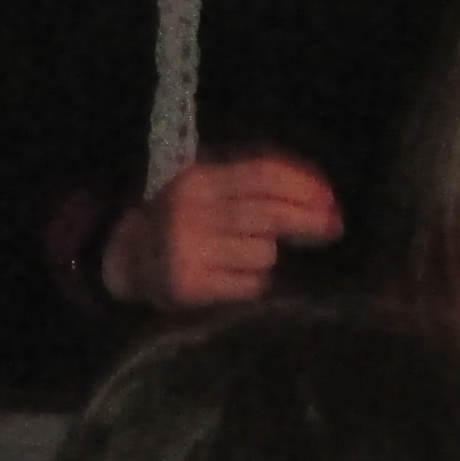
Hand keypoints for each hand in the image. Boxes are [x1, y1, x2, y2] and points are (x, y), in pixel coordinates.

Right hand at [99, 155, 343, 309]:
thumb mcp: (212, 189)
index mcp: (198, 179)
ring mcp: (188, 250)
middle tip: (332, 228)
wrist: (127, 259)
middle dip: (308, 221)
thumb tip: (324, 198)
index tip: (331, 200)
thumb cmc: (185, 220)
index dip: (303, 186)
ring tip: (241, 255)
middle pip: (269, 214)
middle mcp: (190, 211)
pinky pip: (249, 285)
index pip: (262, 174)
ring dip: (266, 255)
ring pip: (264, 253)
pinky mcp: (189, 285)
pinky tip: (232, 277)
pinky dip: (251, 282)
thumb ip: (258, 186)